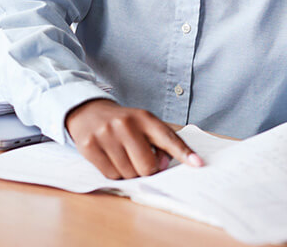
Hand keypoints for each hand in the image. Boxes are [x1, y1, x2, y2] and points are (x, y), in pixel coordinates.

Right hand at [65, 99, 202, 178]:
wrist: (89, 113)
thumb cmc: (123, 123)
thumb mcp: (144, 125)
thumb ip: (159, 143)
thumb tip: (161, 167)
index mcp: (145, 118)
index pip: (168, 138)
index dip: (183, 153)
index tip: (197, 163)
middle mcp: (126, 124)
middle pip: (147, 165)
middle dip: (146, 169)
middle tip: (140, 160)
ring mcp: (106, 134)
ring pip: (128, 173)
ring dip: (129, 171)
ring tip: (122, 155)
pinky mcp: (90, 146)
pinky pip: (110, 175)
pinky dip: (114, 173)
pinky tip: (111, 158)